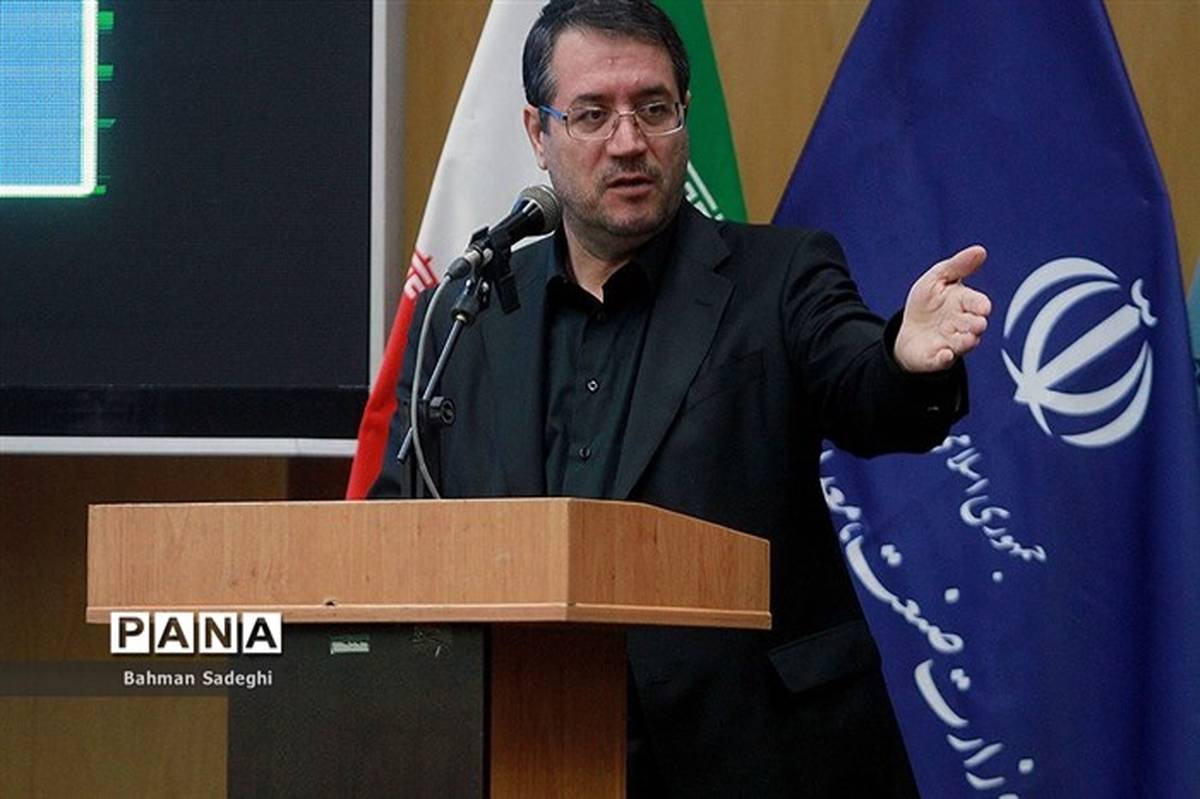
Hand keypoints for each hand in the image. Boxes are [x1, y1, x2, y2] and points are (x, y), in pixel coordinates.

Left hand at [894, 245, 991, 372]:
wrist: (909, 331)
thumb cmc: (927, 304)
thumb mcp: (937, 279)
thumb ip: (957, 266)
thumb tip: (980, 250)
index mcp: (964, 304)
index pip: (977, 303)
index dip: (980, 305)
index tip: (983, 306)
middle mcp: (962, 325)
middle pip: (974, 325)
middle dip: (976, 324)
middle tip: (977, 324)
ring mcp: (951, 342)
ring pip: (963, 344)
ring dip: (966, 341)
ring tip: (967, 339)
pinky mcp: (937, 358)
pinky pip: (943, 360)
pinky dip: (944, 358)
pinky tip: (944, 354)